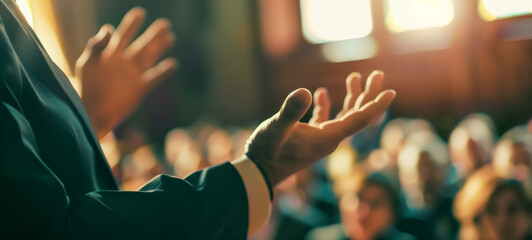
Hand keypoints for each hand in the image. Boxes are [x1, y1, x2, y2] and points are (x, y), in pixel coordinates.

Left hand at [76, 7, 176, 138]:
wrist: (91, 112)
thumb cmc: (85, 88)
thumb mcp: (87, 63)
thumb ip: (96, 45)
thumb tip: (108, 28)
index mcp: (110, 55)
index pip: (123, 35)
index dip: (131, 25)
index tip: (140, 13)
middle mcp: (124, 63)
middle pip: (142, 45)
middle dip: (153, 35)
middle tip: (164, 24)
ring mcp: (133, 75)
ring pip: (150, 58)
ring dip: (160, 48)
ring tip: (171, 36)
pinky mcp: (140, 89)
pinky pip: (154, 78)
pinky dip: (163, 72)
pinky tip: (173, 64)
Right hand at [245, 70, 394, 185]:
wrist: (258, 172)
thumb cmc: (267, 152)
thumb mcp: (276, 129)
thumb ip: (291, 112)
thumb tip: (306, 92)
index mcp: (328, 138)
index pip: (360, 120)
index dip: (376, 105)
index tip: (391, 92)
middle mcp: (329, 139)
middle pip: (358, 115)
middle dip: (368, 95)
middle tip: (378, 74)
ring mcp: (320, 139)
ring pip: (344, 116)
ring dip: (352, 98)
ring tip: (354, 77)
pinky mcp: (309, 138)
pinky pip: (325, 120)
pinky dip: (327, 106)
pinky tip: (320, 92)